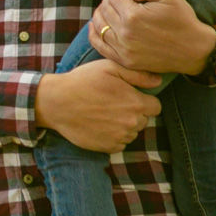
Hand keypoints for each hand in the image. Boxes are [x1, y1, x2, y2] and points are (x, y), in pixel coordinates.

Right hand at [36, 59, 164, 152]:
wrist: (56, 103)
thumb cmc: (82, 82)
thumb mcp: (109, 68)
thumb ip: (137, 74)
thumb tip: (159, 81)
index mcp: (136, 103)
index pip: (155, 107)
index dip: (144, 100)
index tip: (129, 96)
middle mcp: (132, 123)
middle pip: (143, 120)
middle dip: (133, 112)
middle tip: (113, 104)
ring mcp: (120, 137)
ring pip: (132, 132)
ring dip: (123, 125)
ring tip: (104, 114)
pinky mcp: (108, 147)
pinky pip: (120, 143)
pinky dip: (113, 136)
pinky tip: (99, 125)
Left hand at [87, 0, 215, 75]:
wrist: (194, 50)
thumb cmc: (182, 20)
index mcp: (134, 16)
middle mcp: (125, 33)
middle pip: (104, 10)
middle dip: (108, 0)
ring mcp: (123, 49)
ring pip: (99, 25)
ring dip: (100, 13)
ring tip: (107, 9)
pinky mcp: (125, 60)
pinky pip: (100, 45)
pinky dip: (94, 33)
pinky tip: (95, 25)